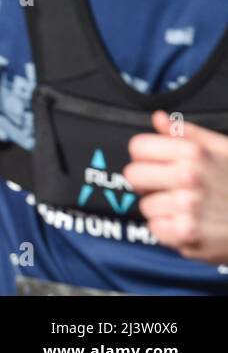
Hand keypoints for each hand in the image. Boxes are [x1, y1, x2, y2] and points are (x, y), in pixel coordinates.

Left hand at [126, 110, 227, 263]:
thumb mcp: (224, 150)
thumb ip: (187, 133)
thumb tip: (158, 118)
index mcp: (193, 152)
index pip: (138, 147)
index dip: (145, 157)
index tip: (157, 165)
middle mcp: (188, 177)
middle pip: (133, 175)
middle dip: (148, 183)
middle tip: (169, 188)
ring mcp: (187, 207)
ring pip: (145, 205)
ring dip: (162, 209)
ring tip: (189, 209)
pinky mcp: (187, 235)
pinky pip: (155, 229)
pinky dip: (169, 231)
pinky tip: (190, 225)